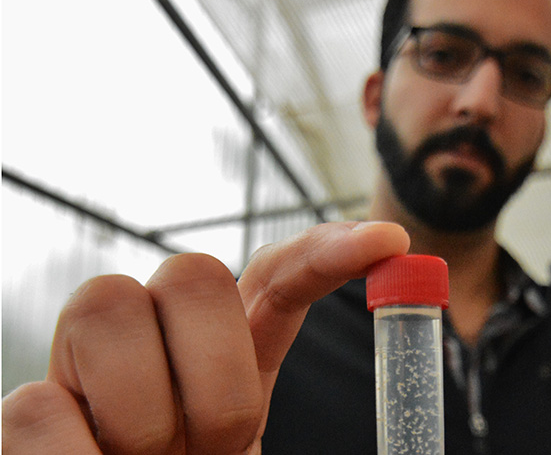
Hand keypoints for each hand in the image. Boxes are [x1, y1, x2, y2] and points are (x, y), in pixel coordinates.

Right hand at [2, 221, 408, 453]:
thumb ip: (273, 416)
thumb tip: (378, 386)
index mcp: (233, 354)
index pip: (277, 277)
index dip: (325, 252)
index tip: (388, 242)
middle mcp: (162, 337)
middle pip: (193, 270)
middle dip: (216, 364)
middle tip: (219, 445)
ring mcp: (90, 365)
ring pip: (108, 302)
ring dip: (144, 413)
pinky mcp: (33, 407)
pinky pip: (38, 405)